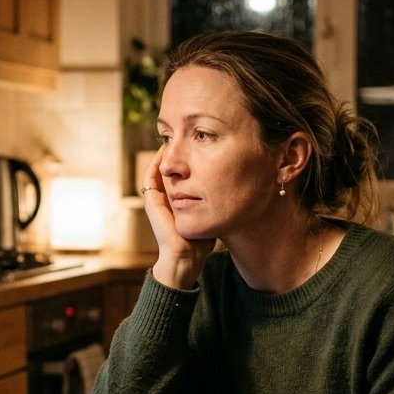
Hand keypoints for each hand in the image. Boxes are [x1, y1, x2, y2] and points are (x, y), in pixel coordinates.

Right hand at [141, 147, 214, 288]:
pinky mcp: (151, 201)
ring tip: (174, 137)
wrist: (187, 257)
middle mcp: (164, 197)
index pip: (180, 172)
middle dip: (176, 151)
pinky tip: (166, 149)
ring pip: (158, 168)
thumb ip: (218, 199)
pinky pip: (151, 175)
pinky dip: (157, 161)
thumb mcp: (212, 212)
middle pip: (168, 167)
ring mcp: (155, 198)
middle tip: (186, 135)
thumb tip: (242, 184)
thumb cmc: (201, 240)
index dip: (188, 158)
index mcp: (177, 199)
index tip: (199, 144)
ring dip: (165, 153)